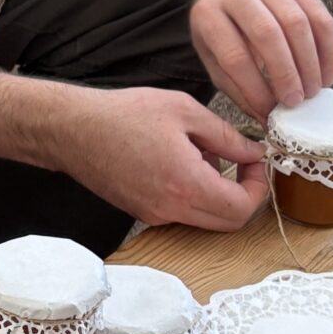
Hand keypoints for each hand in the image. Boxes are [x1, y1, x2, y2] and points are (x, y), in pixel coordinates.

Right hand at [56, 86, 268, 232]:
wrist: (73, 130)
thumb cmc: (123, 115)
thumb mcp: (184, 111)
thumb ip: (226, 135)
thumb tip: (253, 152)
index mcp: (186, 184)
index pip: (242, 208)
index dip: (259, 187)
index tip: (255, 161)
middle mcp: (171, 209)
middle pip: (229, 223)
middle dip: (245, 195)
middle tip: (243, 164)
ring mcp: (155, 215)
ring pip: (206, 219)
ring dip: (219, 195)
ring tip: (205, 155)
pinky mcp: (142, 212)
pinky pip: (183, 213)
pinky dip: (195, 195)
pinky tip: (182, 162)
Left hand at [190, 0, 332, 121]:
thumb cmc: (222, 27)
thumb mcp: (213, 56)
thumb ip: (237, 87)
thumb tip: (266, 120)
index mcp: (209, 15)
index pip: (235, 56)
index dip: (255, 88)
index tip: (270, 111)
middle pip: (268, 35)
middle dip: (286, 74)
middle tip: (296, 102)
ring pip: (297, 24)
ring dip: (310, 64)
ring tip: (312, 91)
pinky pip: (320, 17)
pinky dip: (327, 50)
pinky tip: (325, 73)